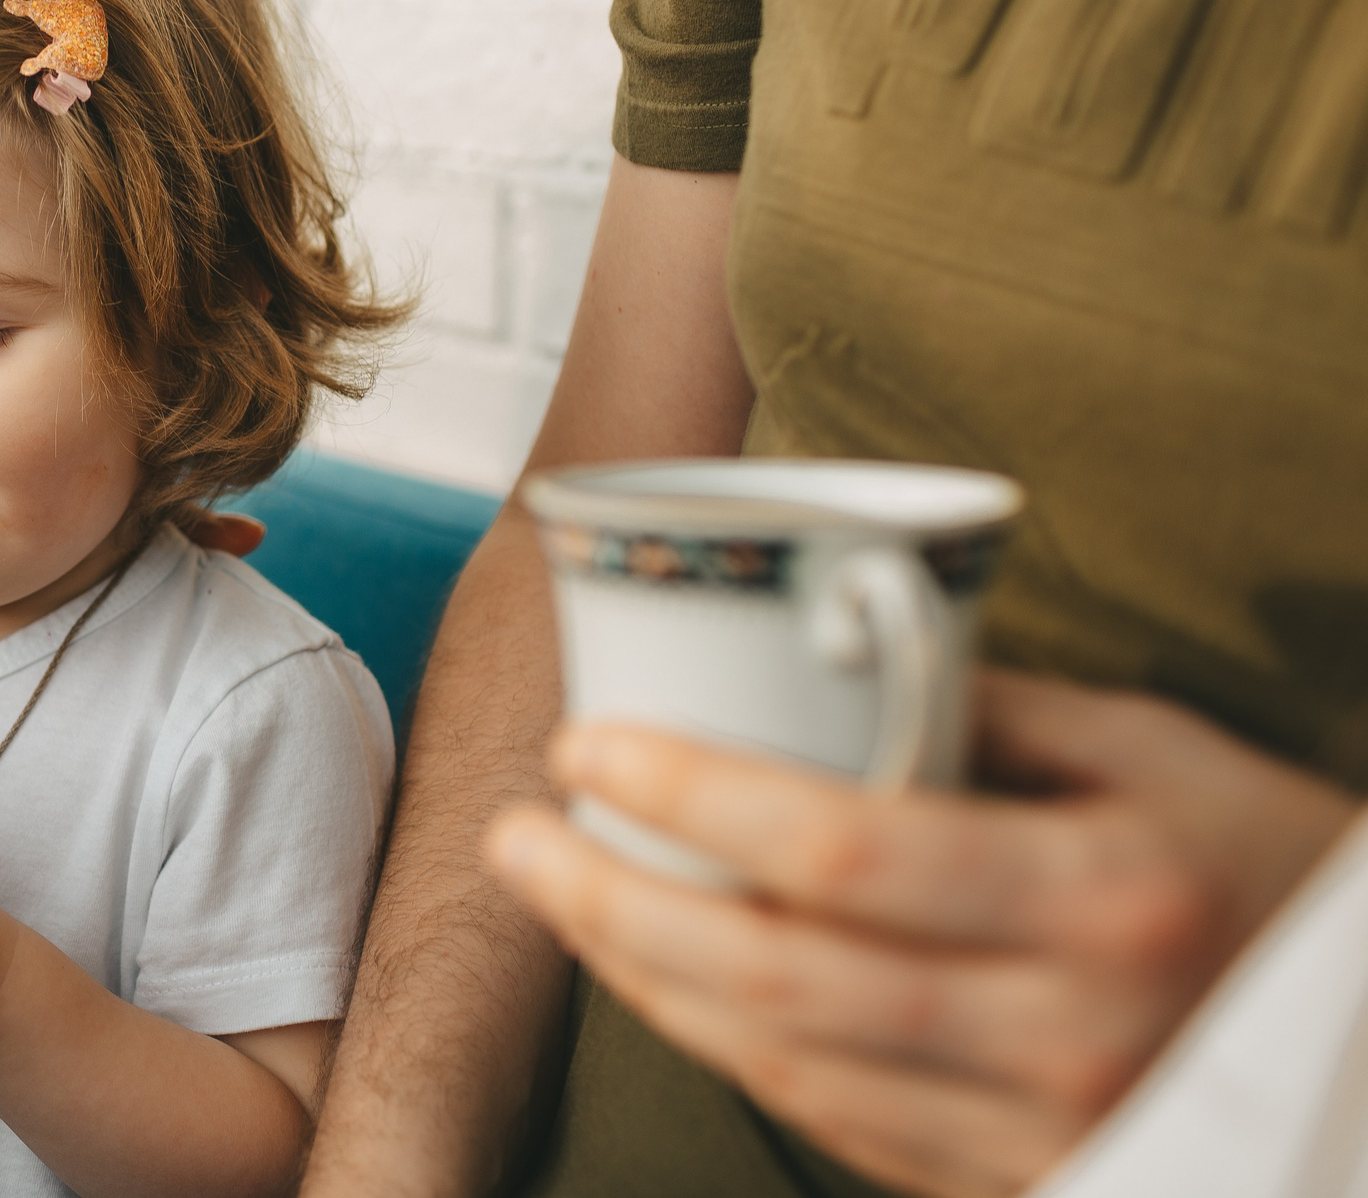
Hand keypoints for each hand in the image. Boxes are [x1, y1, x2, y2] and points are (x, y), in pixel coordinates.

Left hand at [486, 670, 1360, 1197]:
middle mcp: (1067, 1033)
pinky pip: (840, 1127)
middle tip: (518, 837)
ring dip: (650, 981)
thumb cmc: (1270, 861)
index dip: (690, 798)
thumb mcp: (1161, 751)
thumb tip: (823, 644)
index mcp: (1104, 898)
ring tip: (564, 896)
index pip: (843, 851)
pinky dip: (734, 1051)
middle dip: (616, 905)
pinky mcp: (1025, 1182)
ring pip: (789, 1067)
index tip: (584, 749)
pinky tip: (666, 982)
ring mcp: (1045, 1130)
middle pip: (781, 979)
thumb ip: (990, 705)